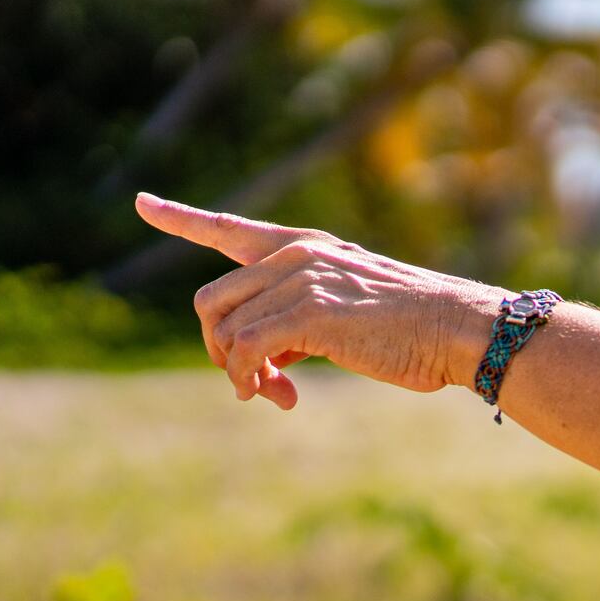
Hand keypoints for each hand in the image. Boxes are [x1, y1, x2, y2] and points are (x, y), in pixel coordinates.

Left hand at [134, 194, 506, 407]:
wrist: (458, 329)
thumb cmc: (415, 329)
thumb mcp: (350, 312)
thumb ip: (300, 322)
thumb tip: (265, 363)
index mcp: (306, 248)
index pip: (230, 230)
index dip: (181, 218)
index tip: (142, 203)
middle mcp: (296, 257)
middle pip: (212, 301)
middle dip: (220, 348)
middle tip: (254, 381)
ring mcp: (301, 282)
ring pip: (225, 331)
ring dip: (241, 373)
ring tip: (278, 393)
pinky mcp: (308, 314)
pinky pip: (245, 351)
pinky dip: (250, 380)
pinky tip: (281, 397)